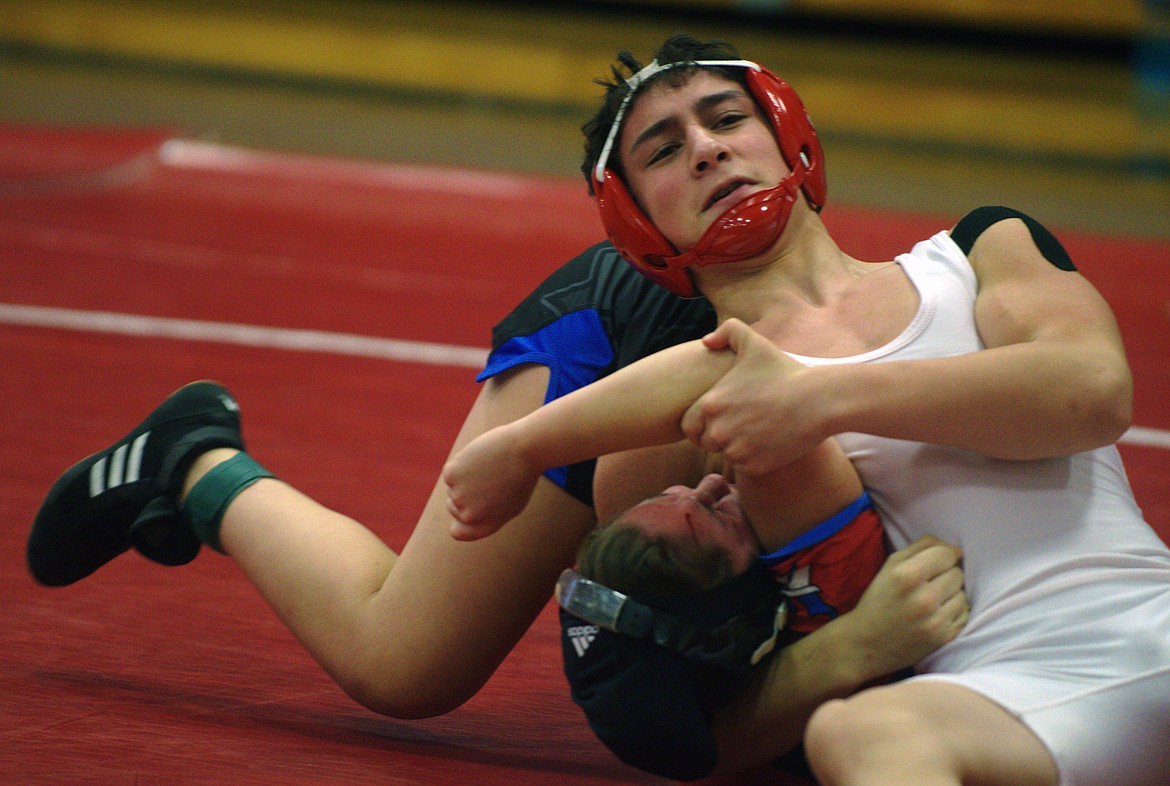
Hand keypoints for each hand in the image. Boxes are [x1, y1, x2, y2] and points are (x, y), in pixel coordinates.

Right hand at [442, 425, 542, 540]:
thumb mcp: (510, 504)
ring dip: (464, 476)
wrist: (526, 449)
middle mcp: (469, 517)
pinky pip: (450, 471)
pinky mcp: (450, 476)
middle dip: (465, 492)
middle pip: (453, 505)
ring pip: (452, 486)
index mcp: (485, 527)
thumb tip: (466, 511)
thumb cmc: (522, 475)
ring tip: (488, 467)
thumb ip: (487, 514)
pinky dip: (461, 463)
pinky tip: (479, 458)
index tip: (468, 505)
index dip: (460, 518)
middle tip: (489, 478)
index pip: (458, 531)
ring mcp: (458, 497)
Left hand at [681, 318, 820, 474]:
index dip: (701, 423)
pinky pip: (745, 467)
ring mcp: (736, 451)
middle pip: (706, 442)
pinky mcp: (754, 467)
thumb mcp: (754, 343)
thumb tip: (706, 341)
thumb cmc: (785, 371)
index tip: (720, 418)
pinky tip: (770, 442)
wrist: (818, 400)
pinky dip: (754, 459)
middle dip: (719, 436)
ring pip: (726, 455)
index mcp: (711, 404)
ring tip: (759, 431)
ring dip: (737, 447)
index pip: (689, 425)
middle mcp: (718, 431)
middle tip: (743, 424)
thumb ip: (727, 332)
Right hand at [839, 535, 968, 679]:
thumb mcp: (890, 565)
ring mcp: (935, 621)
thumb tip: (955, 549)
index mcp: (907, 575)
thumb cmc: (879, 599)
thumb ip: (921, 547)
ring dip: (950, 595)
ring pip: (963, 594)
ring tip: (931, 601)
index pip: (947, 554)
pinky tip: (936, 615)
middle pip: (957, 574)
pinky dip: (953, 612)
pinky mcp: (944, 638)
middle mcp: (924, 598)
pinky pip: (964, 614)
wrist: (867, 643)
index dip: (942, 556)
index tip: (934, 564)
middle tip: (928, 585)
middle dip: (945, 576)